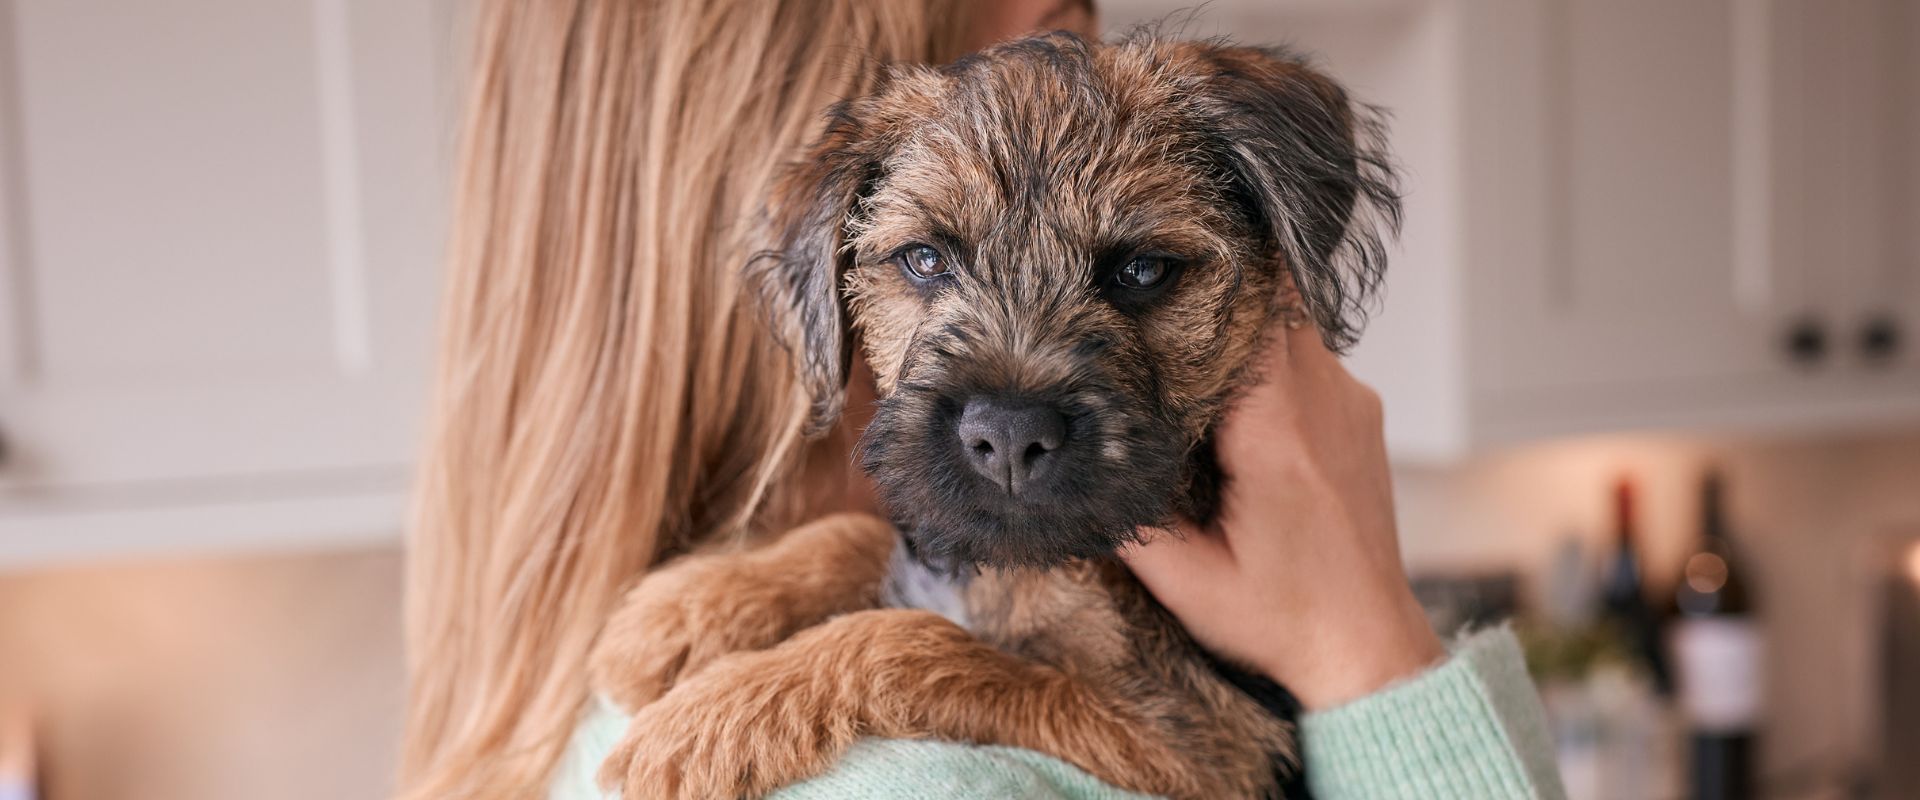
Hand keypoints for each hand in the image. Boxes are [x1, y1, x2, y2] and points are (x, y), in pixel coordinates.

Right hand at [1122, 317, 1442, 709]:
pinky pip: (1312, 357)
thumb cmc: (1281, 618)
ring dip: (1244, 330)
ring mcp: (1353, 405)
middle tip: (1157, 309)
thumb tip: (1075, 463)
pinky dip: (1271, 359)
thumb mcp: (1187, 583)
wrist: (1366, 646)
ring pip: (1294, 324)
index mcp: (1280, 439)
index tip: (1149, 288)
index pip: (1248, 318)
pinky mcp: (1362, 415)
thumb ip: (1131, 518)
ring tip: (1188, 353)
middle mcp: (1327, 407)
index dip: (1199, 292)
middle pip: (1273, 303)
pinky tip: (1234, 397)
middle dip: (1216, 301)